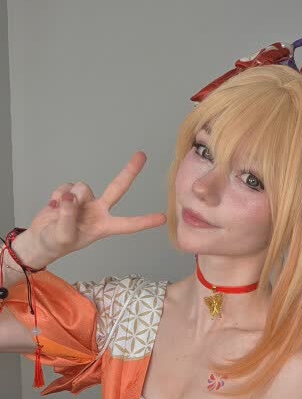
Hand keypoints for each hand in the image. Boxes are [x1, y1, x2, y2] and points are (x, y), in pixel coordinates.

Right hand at [26, 151, 166, 266]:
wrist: (41, 238)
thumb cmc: (56, 243)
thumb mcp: (63, 236)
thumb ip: (67, 217)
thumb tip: (71, 196)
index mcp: (103, 226)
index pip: (127, 224)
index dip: (144, 221)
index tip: (163, 218)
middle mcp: (99, 211)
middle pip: (118, 188)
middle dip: (130, 171)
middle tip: (142, 155)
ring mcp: (86, 201)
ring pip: (83, 187)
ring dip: (70, 197)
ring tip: (60, 212)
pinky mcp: (72, 193)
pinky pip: (68, 186)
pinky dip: (58, 194)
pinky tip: (53, 206)